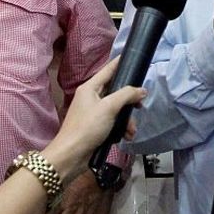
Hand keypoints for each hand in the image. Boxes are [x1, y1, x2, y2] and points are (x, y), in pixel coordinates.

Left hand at [42, 56, 144, 180]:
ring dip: (127, 119)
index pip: (109, 69)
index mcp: (90, 87)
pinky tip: (125, 137)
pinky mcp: (96, 127)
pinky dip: (121, 128)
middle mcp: (91, 97)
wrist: (71, 156)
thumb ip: (127, 95)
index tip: (135, 58)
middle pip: (117, 91)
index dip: (121, 63)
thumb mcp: (109, 107)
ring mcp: (94, 112)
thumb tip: (142, 90)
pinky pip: (114, 122)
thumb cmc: (88, 127)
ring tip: (131, 131)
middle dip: (130, 101)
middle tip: (140, 107)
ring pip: (118, 109)